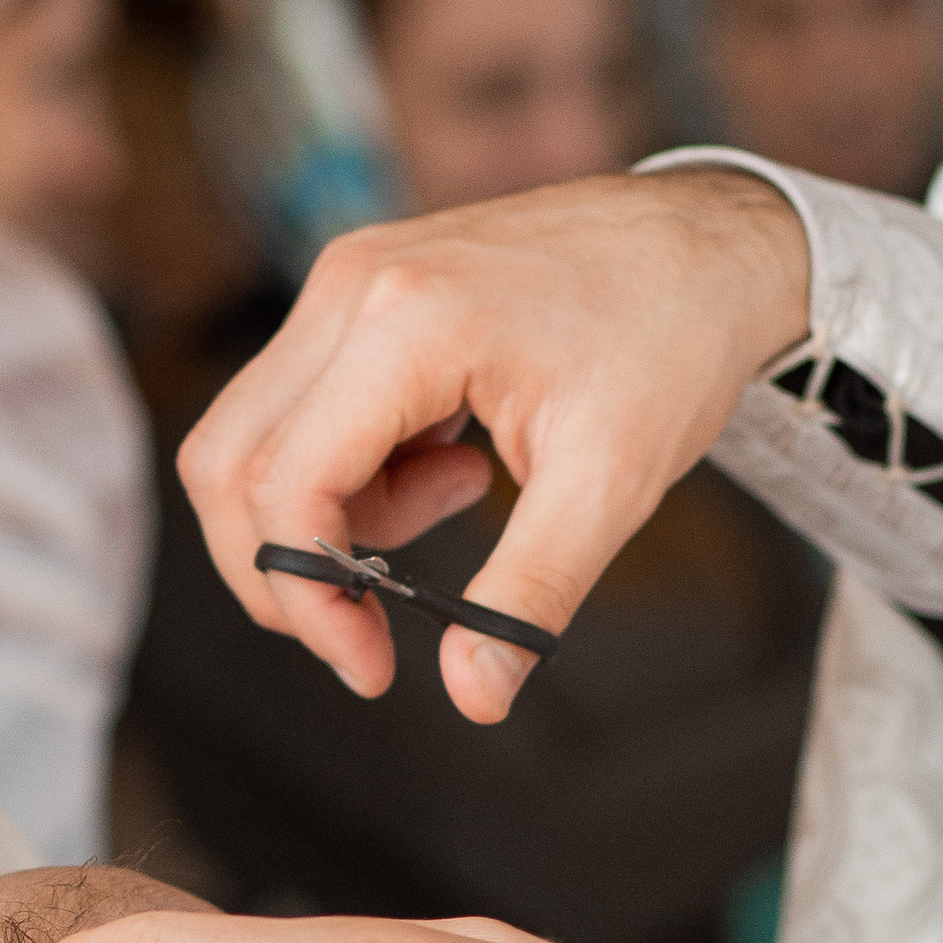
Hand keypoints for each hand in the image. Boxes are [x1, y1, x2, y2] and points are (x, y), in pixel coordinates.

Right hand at [177, 165, 809, 724]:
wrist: (712, 245)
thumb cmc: (672, 341)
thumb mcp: (612, 485)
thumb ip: (531, 594)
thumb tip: (472, 697)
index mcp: (406, 322)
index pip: (285, 485)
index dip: (309, 598)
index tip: (373, 666)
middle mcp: (351, 288)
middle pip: (230, 463)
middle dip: (285, 568)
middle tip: (374, 620)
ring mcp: (348, 283)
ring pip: (259, 440)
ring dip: (332, 516)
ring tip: (458, 502)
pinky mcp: (362, 294)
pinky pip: (304, 409)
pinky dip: (355, 472)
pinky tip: (455, 461)